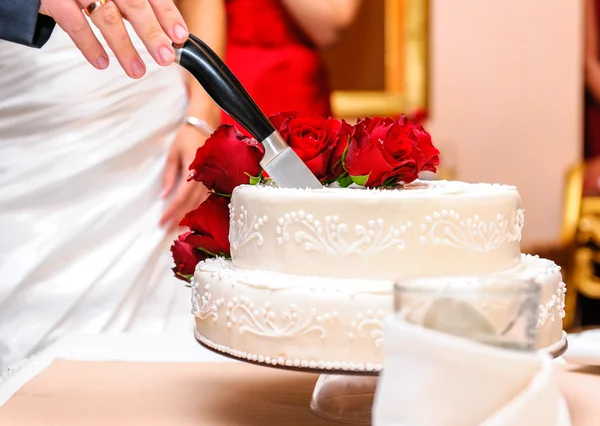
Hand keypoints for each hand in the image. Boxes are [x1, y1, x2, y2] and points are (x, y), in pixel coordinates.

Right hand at [39, 0, 188, 77]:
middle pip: (134, 5)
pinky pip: (73, 24)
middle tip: (165, 57)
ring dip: (124, 47)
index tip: (180, 35)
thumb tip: (164, 29)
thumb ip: (135, 3)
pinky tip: (102, 62)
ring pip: (106, 17)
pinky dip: (89, 45)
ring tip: (137, 70)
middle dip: (152, 34)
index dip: (167, 13)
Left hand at [160, 125, 209, 231]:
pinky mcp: (214, 179)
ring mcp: (212, 179)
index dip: (172, 211)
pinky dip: (198, 208)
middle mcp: (205, 177)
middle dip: (179, 218)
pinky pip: (207, 198)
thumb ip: (169, 176)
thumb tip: (164, 196)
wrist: (204, 124)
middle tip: (167, 230)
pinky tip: (191, 216)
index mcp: (194, 170)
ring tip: (177, 228)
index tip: (162, 221)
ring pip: (200, 203)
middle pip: (192, 204)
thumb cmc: (186, 137)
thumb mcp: (173, 154)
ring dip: (189, 216)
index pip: (182, 196)